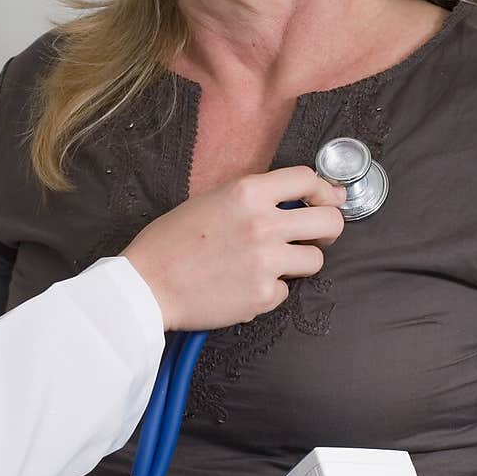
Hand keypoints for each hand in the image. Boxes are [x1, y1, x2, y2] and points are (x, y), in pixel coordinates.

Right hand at [121, 167, 345, 330]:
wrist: (147, 285)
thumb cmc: (172, 242)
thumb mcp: (212, 200)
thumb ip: (255, 197)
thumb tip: (300, 199)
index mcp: (248, 193)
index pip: (307, 180)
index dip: (322, 191)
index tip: (324, 201)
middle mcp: (263, 224)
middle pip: (329, 221)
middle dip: (327, 228)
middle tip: (313, 236)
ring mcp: (266, 262)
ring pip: (315, 259)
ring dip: (299, 262)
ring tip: (269, 264)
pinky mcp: (263, 296)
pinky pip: (286, 290)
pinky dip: (270, 290)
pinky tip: (243, 286)